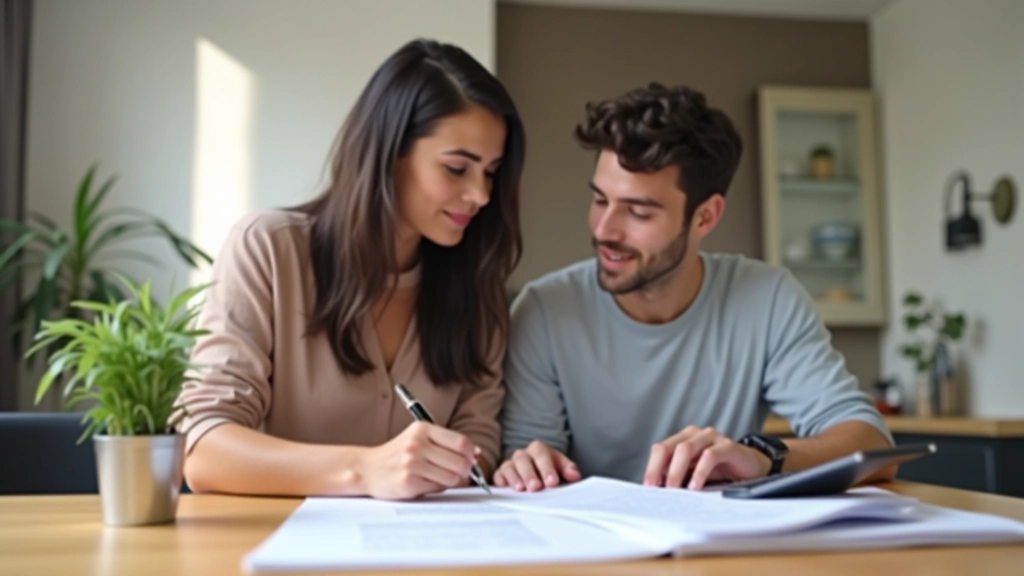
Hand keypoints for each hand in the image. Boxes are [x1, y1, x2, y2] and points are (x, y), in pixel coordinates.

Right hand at [357, 422, 477, 499]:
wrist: (367, 469)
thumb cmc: (398, 455)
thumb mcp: (419, 439)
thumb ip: (445, 444)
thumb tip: (476, 454)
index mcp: (422, 429)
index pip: (461, 442)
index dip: (471, 454)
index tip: (471, 460)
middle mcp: (417, 444)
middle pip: (460, 462)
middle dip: (466, 471)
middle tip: (460, 474)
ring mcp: (412, 464)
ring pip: (452, 478)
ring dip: (452, 481)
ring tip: (439, 478)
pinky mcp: (408, 482)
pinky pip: (437, 488)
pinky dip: (436, 488)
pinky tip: (425, 483)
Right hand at [493, 440, 581, 491]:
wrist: (535, 475)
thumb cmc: (548, 472)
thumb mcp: (560, 468)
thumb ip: (568, 470)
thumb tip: (574, 475)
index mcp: (539, 450)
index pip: (542, 454)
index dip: (547, 468)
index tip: (552, 482)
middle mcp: (523, 455)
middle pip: (523, 459)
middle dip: (529, 474)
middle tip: (535, 487)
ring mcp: (510, 464)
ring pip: (509, 467)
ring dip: (515, 478)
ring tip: (521, 489)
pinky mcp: (500, 475)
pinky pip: (498, 475)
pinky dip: (501, 481)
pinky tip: (505, 487)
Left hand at [643, 426, 771, 490]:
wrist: (752, 467)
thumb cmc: (720, 471)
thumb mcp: (694, 474)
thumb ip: (679, 476)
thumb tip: (658, 490)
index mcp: (683, 439)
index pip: (660, 450)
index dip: (652, 468)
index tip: (648, 487)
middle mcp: (695, 435)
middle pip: (668, 448)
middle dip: (659, 470)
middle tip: (658, 490)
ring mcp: (711, 437)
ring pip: (685, 449)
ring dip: (676, 472)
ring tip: (675, 490)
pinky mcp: (727, 445)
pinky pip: (709, 456)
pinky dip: (699, 472)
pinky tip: (696, 486)